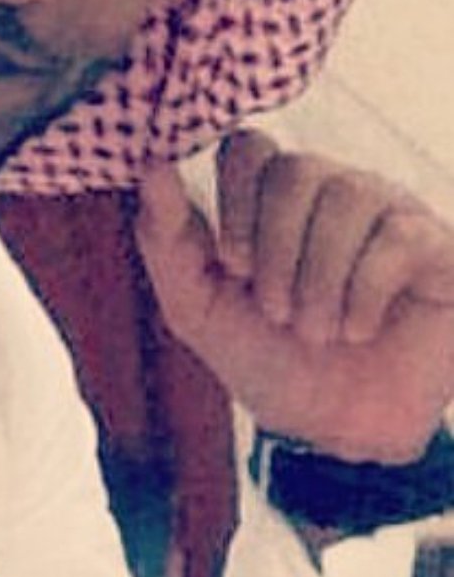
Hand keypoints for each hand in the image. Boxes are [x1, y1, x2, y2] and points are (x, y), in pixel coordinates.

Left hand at [135, 130, 453, 463]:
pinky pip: (398, 237)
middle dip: (275, 252)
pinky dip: (366, 294)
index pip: (247, 147)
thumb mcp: (197, 306)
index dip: (235, 203)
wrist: (339, 429)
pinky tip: (360, 328)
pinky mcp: (434, 245)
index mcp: (267, 195)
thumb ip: (165, 237)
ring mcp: (385, 211)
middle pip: (293, 170)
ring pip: (346, 198)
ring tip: (318, 331)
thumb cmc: (266, 357)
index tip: (232, 266)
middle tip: (278, 314)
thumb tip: (150, 167)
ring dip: (320, 280)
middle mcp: (327, 189)